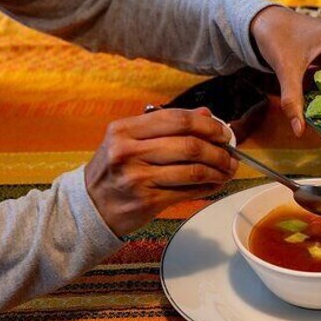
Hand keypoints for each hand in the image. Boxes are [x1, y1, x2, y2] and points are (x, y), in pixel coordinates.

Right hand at [84, 108, 237, 236]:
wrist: (89, 207)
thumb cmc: (113, 171)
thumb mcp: (129, 140)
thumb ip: (165, 125)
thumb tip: (205, 114)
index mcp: (124, 130)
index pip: (176, 119)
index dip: (207, 125)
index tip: (223, 132)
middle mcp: (129, 151)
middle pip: (189, 145)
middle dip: (218, 150)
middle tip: (231, 154)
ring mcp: (138, 178)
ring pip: (193, 170)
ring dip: (218, 170)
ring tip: (228, 170)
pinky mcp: (148, 201)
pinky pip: (188, 191)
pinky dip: (208, 187)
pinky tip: (215, 184)